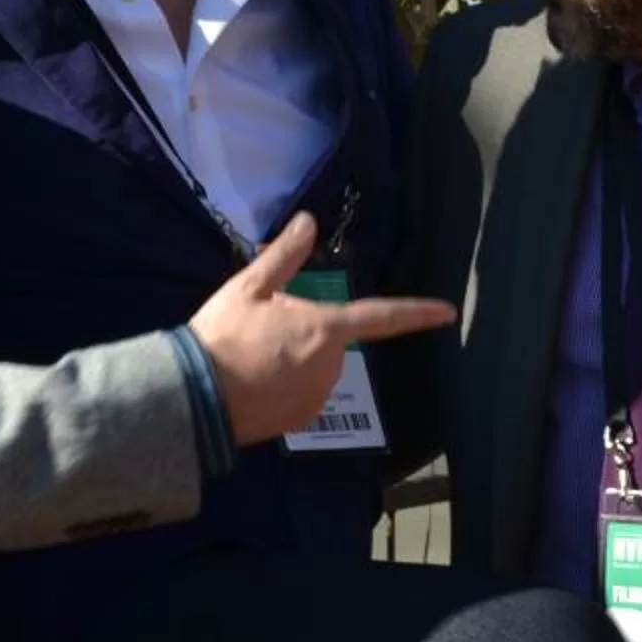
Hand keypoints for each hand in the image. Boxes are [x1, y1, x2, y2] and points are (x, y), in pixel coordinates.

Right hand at [188, 213, 455, 446]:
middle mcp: (330, 366)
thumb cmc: (222, 336)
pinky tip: (256, 382)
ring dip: (296, 360)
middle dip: (307, 331)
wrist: (195, 398)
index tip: (446, 313)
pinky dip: (287, 386)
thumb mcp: (249, 287)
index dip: (416, 312)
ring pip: (317, 367)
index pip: (381, 316)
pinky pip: (304, 394)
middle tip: (261, 328)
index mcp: (325, 329)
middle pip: (331, 340)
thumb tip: (308, 221)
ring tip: (252, 357)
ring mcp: (318, 397)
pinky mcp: (302, 420)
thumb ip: (284, 256)